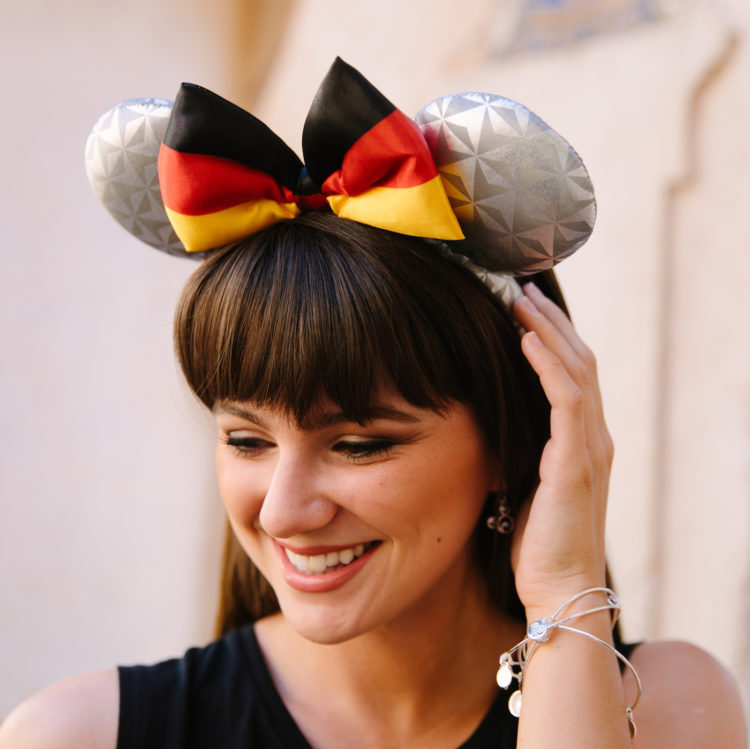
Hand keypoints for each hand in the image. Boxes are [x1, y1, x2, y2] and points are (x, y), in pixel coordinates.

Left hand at [510, 282, 612, 617]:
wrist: (559, 590)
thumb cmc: (539, 542)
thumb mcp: (530, 485)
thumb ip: (525, 450)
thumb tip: (495, 423)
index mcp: (583, 441)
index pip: (573, 373)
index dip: (551, 336)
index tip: (522, 309)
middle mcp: (594, 436)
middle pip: (578, 360)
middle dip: (549, 320)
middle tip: (520, 287)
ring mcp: (590, 447)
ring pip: (575, 370)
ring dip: (547, 330)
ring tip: (519, 298)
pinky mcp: (576, 461)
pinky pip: (564, 399)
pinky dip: (547, 363)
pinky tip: (525, 338)